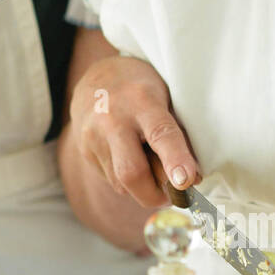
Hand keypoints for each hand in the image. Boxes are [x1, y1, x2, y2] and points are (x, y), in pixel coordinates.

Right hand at [70, 54, 199, 207]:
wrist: (96, 76)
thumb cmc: (141, 89)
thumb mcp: (164, 97)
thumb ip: (175, 133)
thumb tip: (189, 179)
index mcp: (141, 100)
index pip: (160, 134)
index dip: (176, 160)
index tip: (187, 181)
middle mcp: (112, 119)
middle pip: (131, 172)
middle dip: (154, 195)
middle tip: (172, 197)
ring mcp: (93, 136)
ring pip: (120, 182)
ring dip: (142, 187)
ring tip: (151, 167)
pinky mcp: (84, 150)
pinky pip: (110, 179)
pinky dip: (126, 180)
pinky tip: (131, 158)